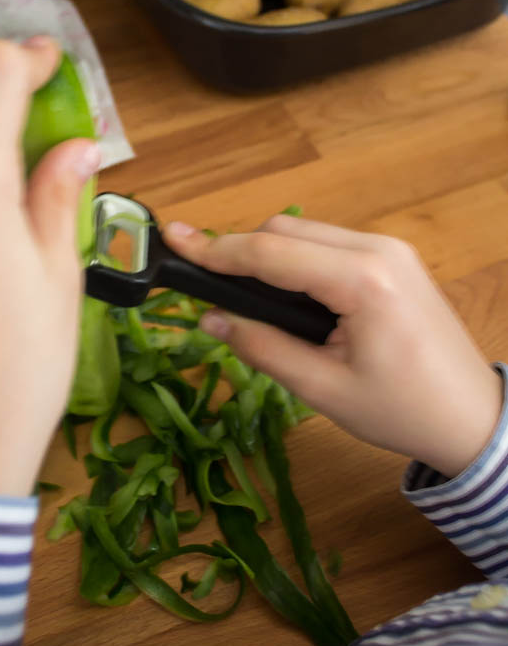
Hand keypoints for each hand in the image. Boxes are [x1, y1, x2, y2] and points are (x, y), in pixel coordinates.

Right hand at [163, 216, 502, 477]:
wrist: (473, 417)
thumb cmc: (402, 411)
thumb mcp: (323, 389)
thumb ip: (262, 347)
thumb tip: (211, 320)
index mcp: (363, 280)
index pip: (271, 252)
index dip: (216, 250)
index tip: (173, 241)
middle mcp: (377, 248)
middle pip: (286, 229)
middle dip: (241, 251)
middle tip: (207, 288)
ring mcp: (390, 249)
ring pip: (306, 231)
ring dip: (269, 255)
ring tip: (244, 297)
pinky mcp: (393, 258)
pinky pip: (329, 244)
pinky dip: (297, 260)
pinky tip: (285, 294)